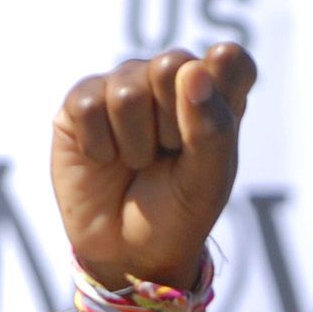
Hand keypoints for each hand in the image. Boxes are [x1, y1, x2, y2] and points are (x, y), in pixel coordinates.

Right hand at [47, 45, 257, 288]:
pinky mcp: (81, 101)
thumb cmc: (178, 212)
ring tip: (138, 162)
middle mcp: (170, 81)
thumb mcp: (208, 180)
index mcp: (215, 95)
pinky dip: (100, 145)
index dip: (222, 76)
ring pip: (128, 89)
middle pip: (173, 63)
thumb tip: (191, 69)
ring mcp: (124, 86)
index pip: (232, 60)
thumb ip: (212, 126)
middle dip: (172, 120)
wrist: (128, 251)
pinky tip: (105, 160)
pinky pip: (88, 104)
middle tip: (169, 152)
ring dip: (135, 142)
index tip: (211, 114)